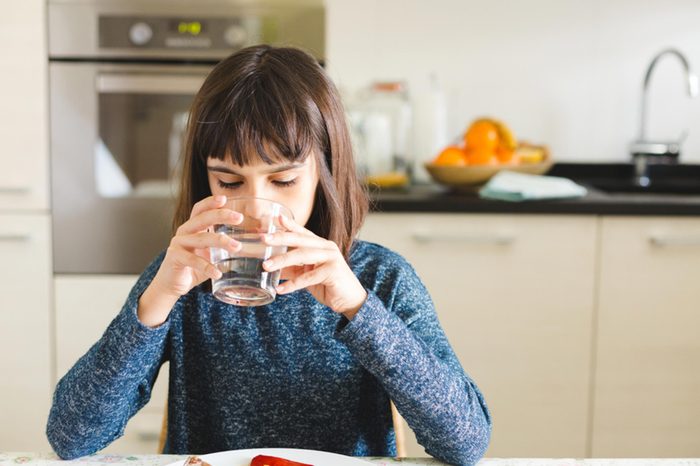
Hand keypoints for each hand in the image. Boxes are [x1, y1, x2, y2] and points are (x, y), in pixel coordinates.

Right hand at [138, 195, 241, 325]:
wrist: (172, 285)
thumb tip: (248, 248)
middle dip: (221, 216)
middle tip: (239, 217)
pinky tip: (218, 273)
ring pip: (201, 238)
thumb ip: (222, 249)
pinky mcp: (175, 258)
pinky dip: (207, 267)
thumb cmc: (193, 268)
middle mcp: (184, 232)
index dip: (210, 202)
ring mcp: (178, 244)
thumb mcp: (209, 255)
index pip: (200, 210)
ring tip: (237, 247)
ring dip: (221, 241)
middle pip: (202, 219)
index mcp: (192, 228)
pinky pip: (193, 260)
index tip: (225, 199)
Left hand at [262, 215, 366, 318]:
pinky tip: (280, 289)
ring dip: (282, 260)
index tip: (275, 218)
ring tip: (266, 266)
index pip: (302, 232)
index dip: (289, 225)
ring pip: (302, 255)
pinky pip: (308, 277)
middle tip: (263, 239)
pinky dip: (292, 284)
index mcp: (321, 245)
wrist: (349, 301)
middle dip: (280, 238)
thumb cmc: (328, 285)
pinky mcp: (332, 271)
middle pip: (300, 240)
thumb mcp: (307, 274)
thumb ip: (292, 268)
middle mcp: (327, 247)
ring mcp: (331, 258)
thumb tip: (270, 267)